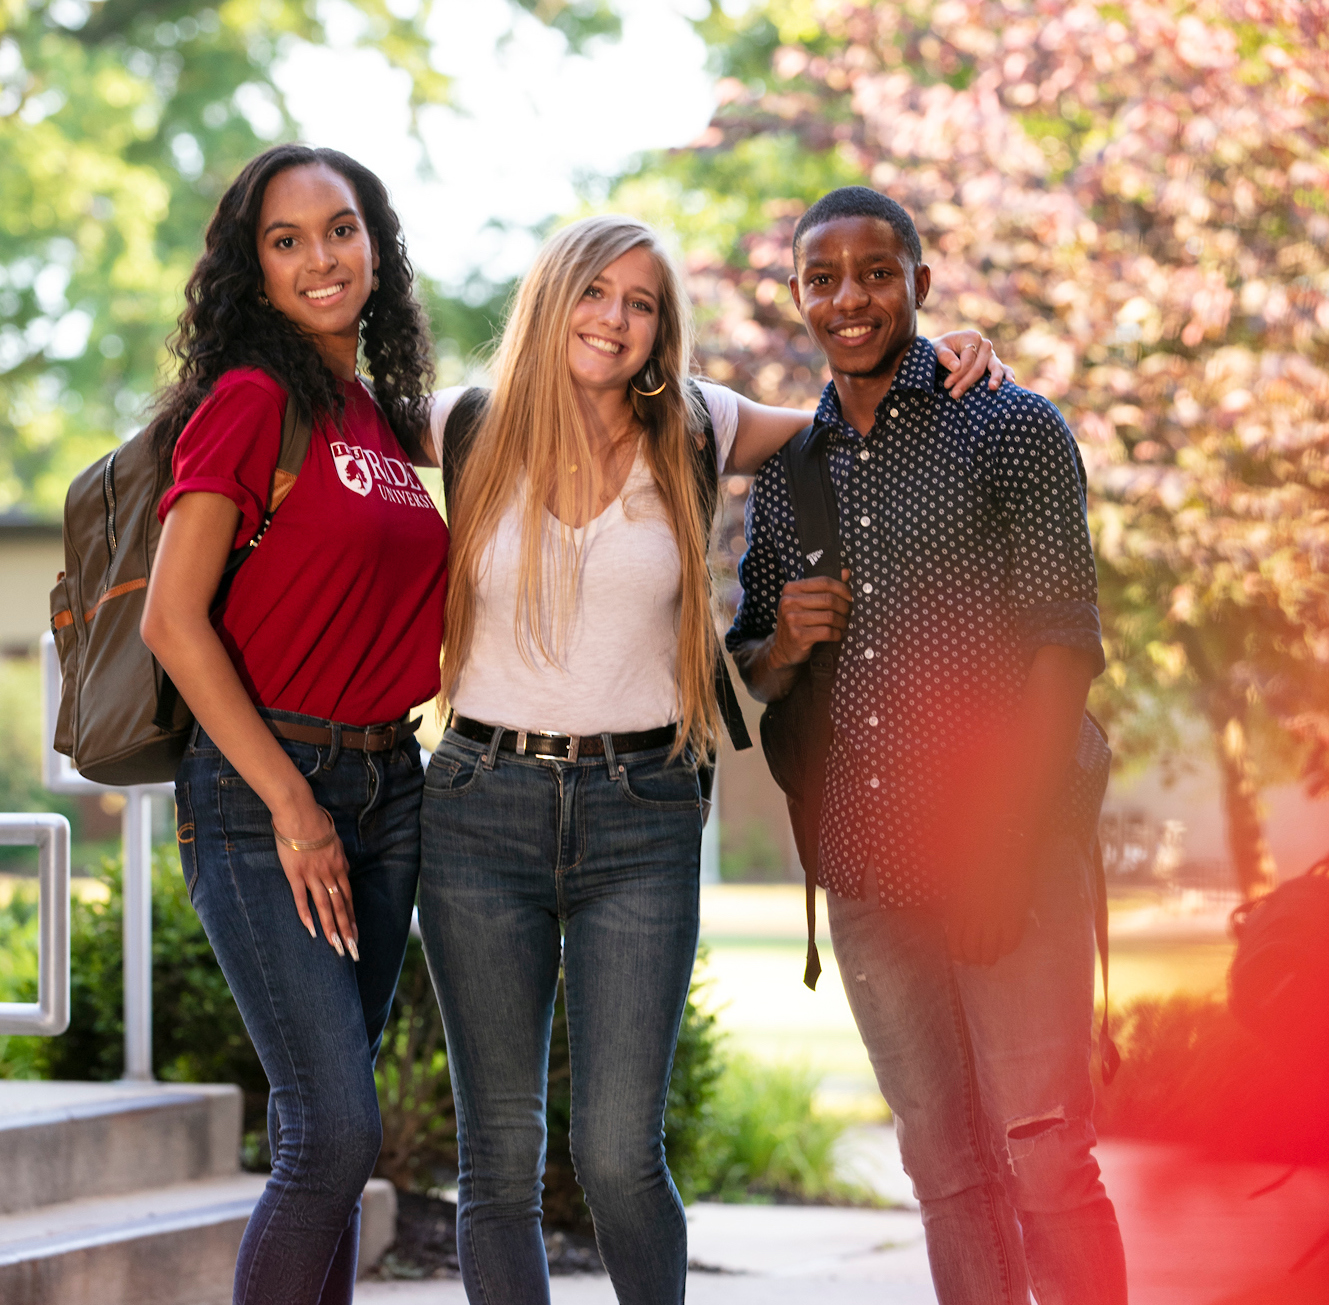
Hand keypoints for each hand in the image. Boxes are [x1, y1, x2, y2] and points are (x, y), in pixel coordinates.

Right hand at [272, 797, 357, 958]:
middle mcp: (330, 874)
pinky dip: (306, 915)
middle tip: (352, 951)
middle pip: (340, 907)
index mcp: (340, 867)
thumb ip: (339, 860)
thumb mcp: (336, 843)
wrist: (300, 814)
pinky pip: (302, 898)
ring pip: (324, 906)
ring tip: (336, 947)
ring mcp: (313, 875)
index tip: (356, 936)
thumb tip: (343, 871)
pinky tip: (311, 930)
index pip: (348, 899)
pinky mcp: (296, 874)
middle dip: (347, 930)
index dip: (352, 918)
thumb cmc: (317, 825)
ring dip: (331, 928)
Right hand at [771, 569, 852, 670]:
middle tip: (847, 614)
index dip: (842, 588)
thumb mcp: (806, 602)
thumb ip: (825, 587)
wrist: (782, 648)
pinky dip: (837, 634)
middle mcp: (789, 602)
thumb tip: (845, 572)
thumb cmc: (798, 622)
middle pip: (829, 599)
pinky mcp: (798, 635)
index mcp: (791, 589)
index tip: (849, 597)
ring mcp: (791, 619)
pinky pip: (827, 632)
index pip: (824, 582)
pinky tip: (836, 635)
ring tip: (842, 625)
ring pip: (830, 617)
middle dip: (844, 608)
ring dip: (842, 622)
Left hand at [933, 330, 1014, 397]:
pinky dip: (1008, 374)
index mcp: (972, 337)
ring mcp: (991, 354)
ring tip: (992, 387)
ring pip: (995, 366)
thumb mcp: (937, 349)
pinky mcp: (994, 363)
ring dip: (994, 377)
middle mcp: (984, 344)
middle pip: (979, 366)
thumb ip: (945, 356)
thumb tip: (956, 367)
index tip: (947, 385)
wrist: (944, 350)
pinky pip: (1005, 368)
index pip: (968, 359)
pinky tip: (1010, 383)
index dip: (958, 374)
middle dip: (967, 381)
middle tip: (954, 394)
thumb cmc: (940, 349)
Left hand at [945, 837, 1034, 966]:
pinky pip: (1011, 942)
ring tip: (989, 960)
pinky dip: (1007, 949)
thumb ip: (957, 905)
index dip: (958, 954)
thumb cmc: (978, 862)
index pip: (955, 942)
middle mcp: (975, 918)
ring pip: (991, 950)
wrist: (1003, 849)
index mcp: (958, 909)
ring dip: (989, 959)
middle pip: (973, 950)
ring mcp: (996, 919)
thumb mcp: (959, 883)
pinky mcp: (1015, 916)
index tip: (961, 959)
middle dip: (973, 960)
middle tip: (976, 961)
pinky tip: (1004, 949)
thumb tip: (954, 924)